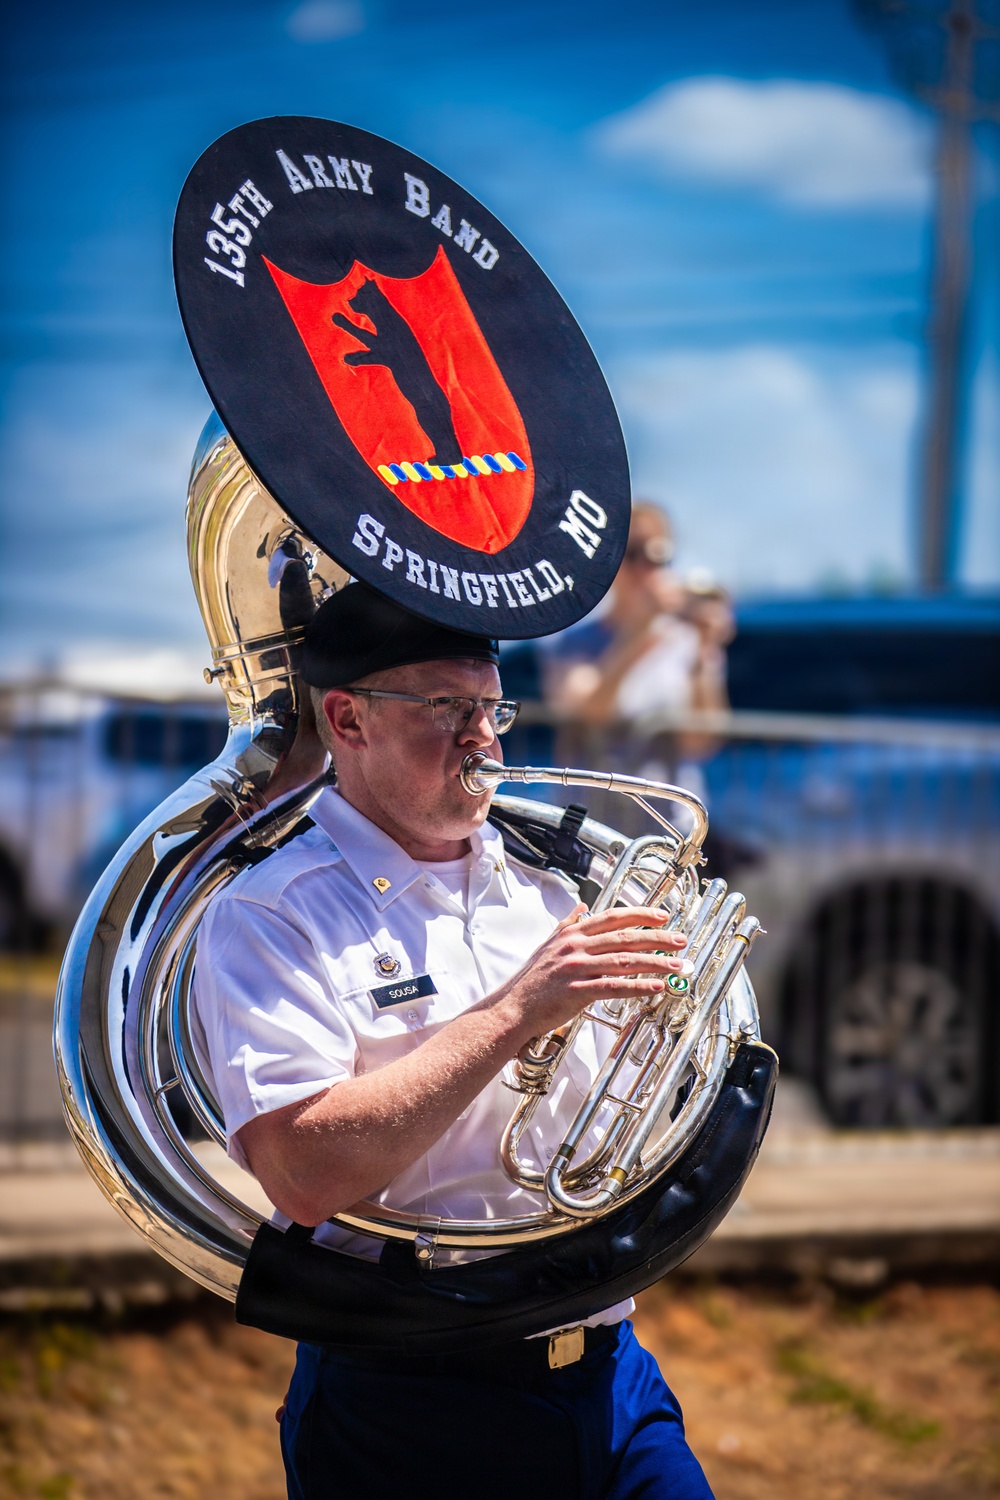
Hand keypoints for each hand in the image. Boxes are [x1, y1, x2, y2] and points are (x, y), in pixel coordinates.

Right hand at [492, 904, 687, 1044]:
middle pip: (624, 937)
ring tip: (676, 964)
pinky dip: (637, 986)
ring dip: (654, 962)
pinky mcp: (576, 991)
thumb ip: (568, 923)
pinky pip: (613, 987)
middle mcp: (575, 946)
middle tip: (680, 940)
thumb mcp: (548, 943)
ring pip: (623, 961)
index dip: (639, 915)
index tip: (662, 916)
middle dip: (656, 938)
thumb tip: (582, 906)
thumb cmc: (531, 979)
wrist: (512, 1007)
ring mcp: (576, 968)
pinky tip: (656, 987)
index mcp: (571, 933)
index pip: (612, 917)